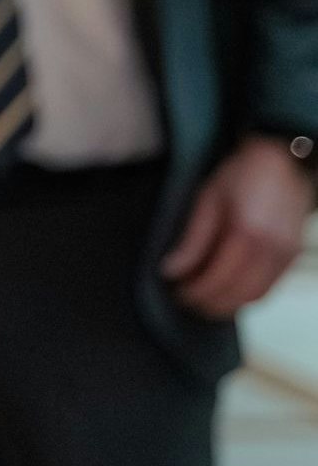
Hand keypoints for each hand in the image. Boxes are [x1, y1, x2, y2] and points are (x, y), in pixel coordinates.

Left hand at [162, 134, 312, 318]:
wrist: (283, 161)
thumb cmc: (242, 174)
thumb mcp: (208, 199)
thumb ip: (193, 239)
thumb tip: (172, 270)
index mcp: (248, 233)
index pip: (218, 279)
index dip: (196, 291)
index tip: (176, 291)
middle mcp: (273, 249)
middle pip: (239, 294)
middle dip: (210, 303)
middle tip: (185, 300)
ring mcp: (287, 255)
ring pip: (257, 296)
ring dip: (229, 304)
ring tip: (203, 299)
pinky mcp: (293, 256)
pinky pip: (269, 287)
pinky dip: (246, 295)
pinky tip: (227, 290)